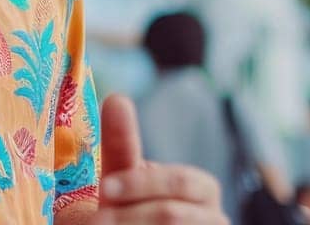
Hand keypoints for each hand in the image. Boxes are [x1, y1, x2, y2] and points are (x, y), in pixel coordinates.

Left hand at [92, 94, 226, 224]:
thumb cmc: (125, 210)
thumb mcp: (122, 180)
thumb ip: (122, 145)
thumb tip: (118, 97)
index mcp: (200, 189)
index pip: (180, 181)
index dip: (140, 184)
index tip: (103, 189)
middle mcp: (214, 218)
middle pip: (173, 215)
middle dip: (128, 216)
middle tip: (96, 222)